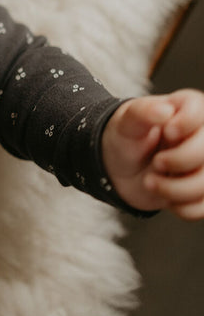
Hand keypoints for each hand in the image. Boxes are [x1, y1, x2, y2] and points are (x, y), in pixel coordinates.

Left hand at [101, 89, 203, 219]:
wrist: (119, 167)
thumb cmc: (126, 137)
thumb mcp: (126, 122)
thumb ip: (143, 112)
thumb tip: (165, 111)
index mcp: (187, 109)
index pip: (200, 112)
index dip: (186, 125)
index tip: (166, 132)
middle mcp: (201, 135)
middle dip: (179, 161)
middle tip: (156, 162)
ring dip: (175, 189)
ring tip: (151, 182)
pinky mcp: (201, 189)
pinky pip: (203, 206)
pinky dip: (181, 206)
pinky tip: (165, 196)